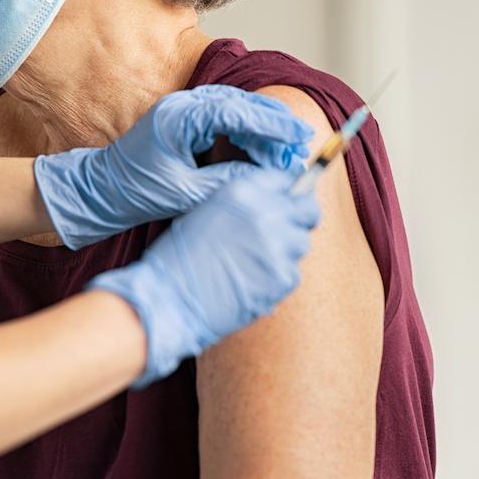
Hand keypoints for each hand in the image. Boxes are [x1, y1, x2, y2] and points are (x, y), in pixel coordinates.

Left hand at [34, 85, 312, 248]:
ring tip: (287, 149)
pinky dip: (245, 131)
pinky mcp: (183, 121)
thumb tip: (266, 178)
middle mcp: (181, 106)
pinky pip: (223, 118)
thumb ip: (226, 182)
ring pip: (234, 109)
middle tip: (301, 143)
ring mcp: (182, 110)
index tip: (298, 136)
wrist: (100, 191)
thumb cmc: (135, 192)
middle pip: (240, 104)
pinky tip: (261, 149)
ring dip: (261, 127)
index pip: (236, 112)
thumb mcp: (186, 193)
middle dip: (273, 124)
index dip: (272, 124)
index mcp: (179, 118)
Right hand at [87, 167, 319, 386]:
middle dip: (300, 218)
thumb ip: (243, 204)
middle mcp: (266, 213)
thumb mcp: (207, 211)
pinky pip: (293, 273)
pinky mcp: (283, 277)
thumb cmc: (179, 257)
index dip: (287, 194)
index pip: (286, 180)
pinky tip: (252, 282)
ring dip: (286, 251)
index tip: (285, 205)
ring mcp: (278, 246)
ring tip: (255, 263)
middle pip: (308, 209)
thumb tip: (275, 204)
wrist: (170, 297)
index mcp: (243, 191)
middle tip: (285, 232)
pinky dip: (277, 279)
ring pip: (301, 243)